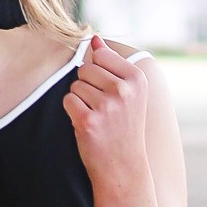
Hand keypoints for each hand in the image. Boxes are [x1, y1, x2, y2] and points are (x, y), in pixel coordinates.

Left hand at [63, 37, 150, 194]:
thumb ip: (112, 64)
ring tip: (97, 117)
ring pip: (75, 85)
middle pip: (85, 68)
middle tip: (103, 109)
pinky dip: (73, 112)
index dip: (99, 72)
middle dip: (87, 86)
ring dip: (80, 100)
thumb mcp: (128, 93)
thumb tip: (95, 39)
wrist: (123, 167)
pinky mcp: (88, 121)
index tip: (110, 92)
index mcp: (137, 79)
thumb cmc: (123, 127)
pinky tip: (88, 125)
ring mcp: (107, 106)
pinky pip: (68, 100)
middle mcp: (124, 90)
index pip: (101, 55)